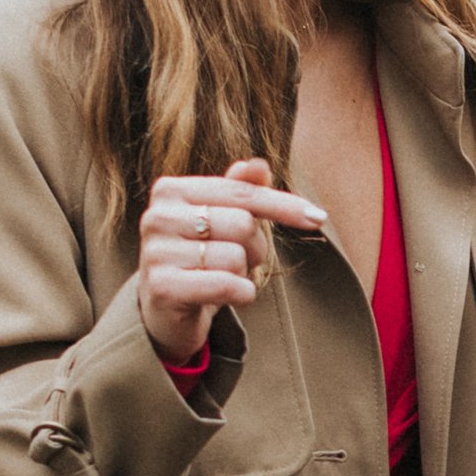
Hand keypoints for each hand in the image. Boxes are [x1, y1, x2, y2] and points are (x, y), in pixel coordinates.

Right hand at [136, 159, 328, 363]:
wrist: (165, 310)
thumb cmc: (200, 258)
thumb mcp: (221, 221)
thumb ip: (241, 191)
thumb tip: (259, 165)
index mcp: (171, 190)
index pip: (242, 192)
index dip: (284, 205)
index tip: (319, 217)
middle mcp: (158, 216)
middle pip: (243, 224)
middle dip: (256, 248)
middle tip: (239, 262)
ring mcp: (156, 252)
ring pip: (236, 258)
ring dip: (244, 274)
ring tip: (222, 278)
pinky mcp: (161, 287)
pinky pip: (226, 285)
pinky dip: (241, 294)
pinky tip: (228, 296)